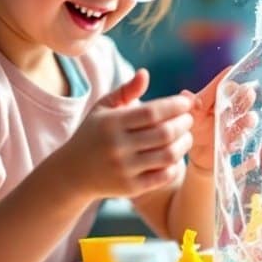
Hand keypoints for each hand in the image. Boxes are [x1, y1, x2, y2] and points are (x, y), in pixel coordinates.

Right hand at [59, 69, 193, 200]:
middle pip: (164, 133)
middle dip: (184, 123)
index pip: (152, 112)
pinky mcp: (130, 188)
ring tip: (186, 136)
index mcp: (112, 123)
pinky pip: (163, 176)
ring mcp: (124, 169)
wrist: (72, 173)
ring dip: (184, 144)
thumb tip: (145, 73)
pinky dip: (175, 165)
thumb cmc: (94, 134)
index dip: (175, 106)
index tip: (187, 102)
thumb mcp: (103, 108)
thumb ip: (126, 90)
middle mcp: (117, 146)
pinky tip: (175, 155)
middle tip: (189, 119)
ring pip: (168, 155)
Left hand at [181, 69, 256, 173]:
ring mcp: (231, 126)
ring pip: (243, 121)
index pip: (220, 86)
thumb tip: (185, 94)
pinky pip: (240, 140)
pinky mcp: (234, 142)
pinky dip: (241, 140)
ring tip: (249, 120)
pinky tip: (239, 141)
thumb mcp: (187, 116)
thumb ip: (189, 106)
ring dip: (247, 120)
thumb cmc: (192, 128)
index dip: (226, 77)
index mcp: (211, 101)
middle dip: (244, 97)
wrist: (195, 153)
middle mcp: (225, 111)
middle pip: (238, 101)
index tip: (232, 68)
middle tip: (249, 93)